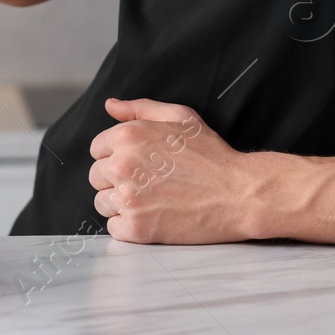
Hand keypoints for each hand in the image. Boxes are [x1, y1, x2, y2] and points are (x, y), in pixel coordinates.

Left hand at [88, 97, 253, 243]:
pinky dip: (130, 226)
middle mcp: (121, 166)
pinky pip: (113, 228)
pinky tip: (153, 216)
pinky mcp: (136, 228)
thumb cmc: (212, 155)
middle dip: (117, 179)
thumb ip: (140, 108)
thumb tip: (110, 105)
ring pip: (102, 202)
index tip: (139, 163)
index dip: (117, 155)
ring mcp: (128, 199)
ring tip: (152, 200)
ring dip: (121, 203)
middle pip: (96, 176)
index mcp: (128, 136)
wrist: (238, 194)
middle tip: (149, 182)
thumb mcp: (180, 117)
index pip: (97, 149)